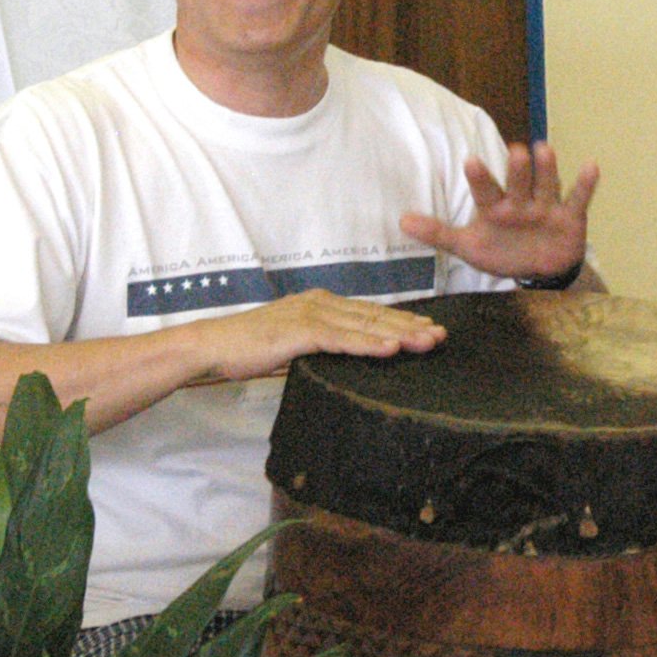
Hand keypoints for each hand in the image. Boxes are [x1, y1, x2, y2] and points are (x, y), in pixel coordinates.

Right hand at [189, 289, 444, 383]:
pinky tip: (391, 349)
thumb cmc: (250, 347)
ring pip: (365, 324)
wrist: (215, 345)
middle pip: (374, 315)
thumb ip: (321, 342)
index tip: (428, 328)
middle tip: (441, 335)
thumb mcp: (294, 342)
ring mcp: (311, 314)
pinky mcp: (300, 331)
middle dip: (411, 325)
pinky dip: (368, 344)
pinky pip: (342, 338)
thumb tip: (345, 354)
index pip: (369, 312)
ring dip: (400, 333)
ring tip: (428, 342)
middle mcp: (321, 303)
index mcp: (321, 304)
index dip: (401, 320)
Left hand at [402, 141, 598, 281]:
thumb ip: (439, 233)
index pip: (485, 191)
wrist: (539, 270)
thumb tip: (401, 221)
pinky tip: (592, 166)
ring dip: (547, 169)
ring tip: (545, 148)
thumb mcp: (469, 246)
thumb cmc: (502, 252)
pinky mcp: (570, 216)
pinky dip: (586, 185)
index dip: (479, 178)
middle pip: (518, 183)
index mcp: (496, 207)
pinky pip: (578, 199)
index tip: (470, 161)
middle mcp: (521, 202)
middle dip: (517, 170)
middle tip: (515, 150)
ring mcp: (546, 207)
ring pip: (547, 185)